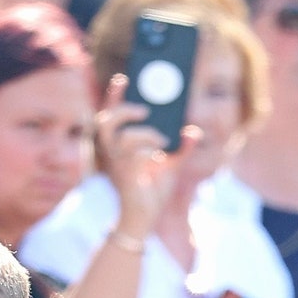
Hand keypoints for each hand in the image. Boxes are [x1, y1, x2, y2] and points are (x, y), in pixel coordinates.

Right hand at [96, 75, 177, 239]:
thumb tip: (193, 131)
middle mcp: (113, 152)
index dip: (113, 95)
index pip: (109, 114)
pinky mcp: (125, 177)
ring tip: (160, 140)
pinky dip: (149, 150)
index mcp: (120, 143)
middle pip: (105, 121)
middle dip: (124, 110)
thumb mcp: (171, 164)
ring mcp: (117, 165)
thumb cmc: (152, 191)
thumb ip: (182, 147)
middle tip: (145, 111)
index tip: (124, 79)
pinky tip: (160, 153)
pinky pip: (134, 156)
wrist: (146, 218)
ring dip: (144, 134)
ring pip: (122, 138)